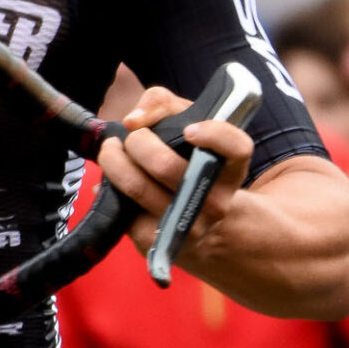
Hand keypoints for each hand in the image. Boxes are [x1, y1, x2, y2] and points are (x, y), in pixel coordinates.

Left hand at [96, 83, 253, 261]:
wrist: (195, 224)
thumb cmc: (187, 162)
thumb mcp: (186, 125)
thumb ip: (163, 104)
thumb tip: (133, 120)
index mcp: (230, 170)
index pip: (237, 149)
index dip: (214, 135)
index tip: (189, 128)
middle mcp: (215, 201)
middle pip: (165, 166)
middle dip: (137, 142)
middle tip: (131, 137)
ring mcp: (189, 227)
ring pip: (138, 188)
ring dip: (114, 162)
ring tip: (111, 151)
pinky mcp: (159, 243)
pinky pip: (124, 208)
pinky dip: (111, 188)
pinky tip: (115, 182)